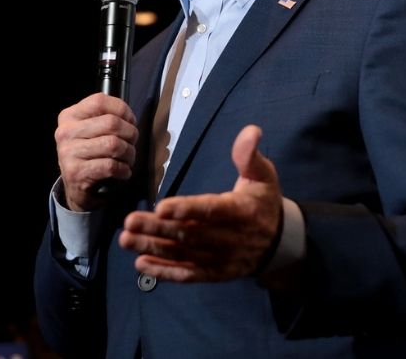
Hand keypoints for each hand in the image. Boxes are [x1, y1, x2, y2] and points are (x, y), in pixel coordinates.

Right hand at [55, 93, 137, 211]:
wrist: (76, 187)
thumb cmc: (90, 153)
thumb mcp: (90, 130)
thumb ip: (104, 117)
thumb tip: (129, 116)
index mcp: (69, 116)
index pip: (99, 101)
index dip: (122, 109)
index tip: (130, 121)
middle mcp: (66, 132)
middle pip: (111, 123)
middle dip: (130, 134)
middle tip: (132, 142)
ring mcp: (68, 153)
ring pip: (113, 145)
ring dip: (129, 153)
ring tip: (129, 158)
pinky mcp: (76, 172)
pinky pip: (111, 166)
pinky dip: (124, 170)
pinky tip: (123, 171)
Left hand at [118, 125, 281, 281]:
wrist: (279, 244)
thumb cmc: (263, 202)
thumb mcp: (263, 175)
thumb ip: (250, 155)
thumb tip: (251, 131)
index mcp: (241, 211)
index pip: (212, 211)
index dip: (187, 210)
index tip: (162, 207)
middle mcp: (230, 238)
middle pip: (189, 234)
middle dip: (157, 229)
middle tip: (128, 222)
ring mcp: (221, 259)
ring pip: (183, 254)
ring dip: (153, 248)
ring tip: (126, 240)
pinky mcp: (214, 273)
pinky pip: (187, 274)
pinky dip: (164, 272)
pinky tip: (141, 264)